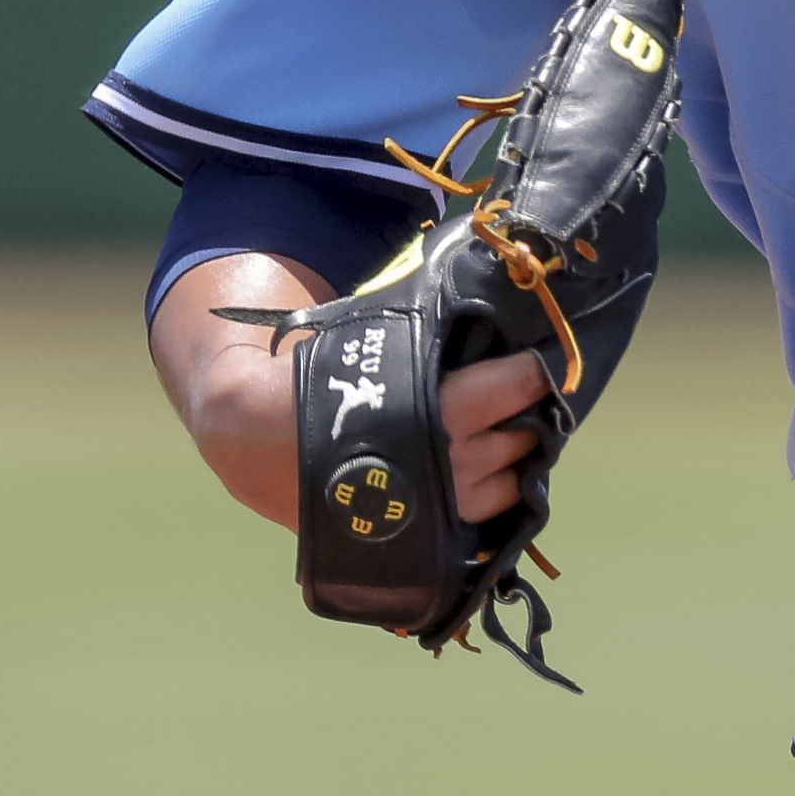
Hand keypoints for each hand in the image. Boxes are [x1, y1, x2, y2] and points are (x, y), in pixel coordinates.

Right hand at [154, 253, 554, 528]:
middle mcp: (441, 466)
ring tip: (510, 435)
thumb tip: (476, 254)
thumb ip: (424, 315)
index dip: (531, 373)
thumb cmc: (319, 372)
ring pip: (505, 488)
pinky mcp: (416, 541)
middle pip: (516, 440)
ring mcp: (430, 512)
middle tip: (525, 399)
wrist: (255, 440)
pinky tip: (489, 477)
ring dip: (515, 462)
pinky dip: (491, 503)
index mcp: (432, 409)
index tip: (540, 362)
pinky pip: (478, 528)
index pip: (514, 388)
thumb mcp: (370, 330)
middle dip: (526, 418)